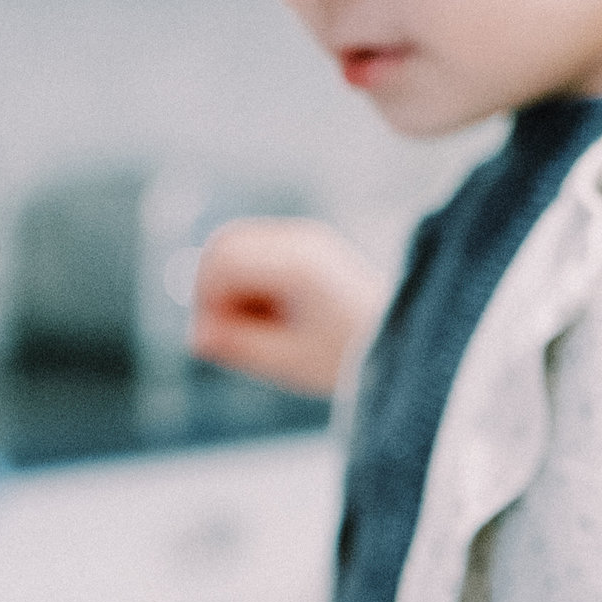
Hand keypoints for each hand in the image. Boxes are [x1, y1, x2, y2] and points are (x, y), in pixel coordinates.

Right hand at [191, 218, 389, 398]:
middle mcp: (300, 240)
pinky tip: (271, 318)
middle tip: (226, 333)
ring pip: (236, 249)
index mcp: (297, 262)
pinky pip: (257, 257)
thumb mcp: (287, 361)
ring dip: (231, 289)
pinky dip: (249, 286)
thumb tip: (195, 336)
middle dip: (213, 290)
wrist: (406, 341)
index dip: (204, 298)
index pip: (222, 260)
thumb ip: (237, 347)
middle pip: (224, 245)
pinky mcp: (307, 250)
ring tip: (256, 328)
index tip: (212, 339)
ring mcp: (305, 239)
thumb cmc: (349, 356)